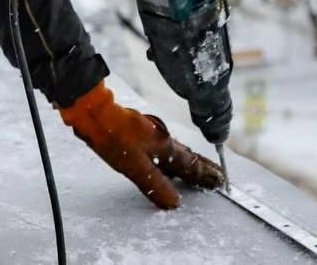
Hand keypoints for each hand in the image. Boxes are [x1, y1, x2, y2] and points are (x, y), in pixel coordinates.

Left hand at [59, 81, 223, 208]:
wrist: (97, 114)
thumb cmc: (115, 139)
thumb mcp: (135, 167)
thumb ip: (155, 184)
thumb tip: (175, 202)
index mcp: (165, 147)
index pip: (190, 166)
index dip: (204, 176)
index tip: (219, 181)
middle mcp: (163, 140)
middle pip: (188, 157)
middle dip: (203, 168)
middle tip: (217, 175)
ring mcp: (153, 135)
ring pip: (177, 153)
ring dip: (190, 163)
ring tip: (199, 171)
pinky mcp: (142, 134)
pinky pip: (166, 150)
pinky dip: (174, 159)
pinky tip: (168, 164)